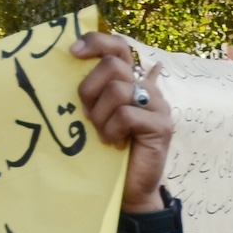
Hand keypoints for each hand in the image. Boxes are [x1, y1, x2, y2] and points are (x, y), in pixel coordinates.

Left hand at [74, 33, 173, 212]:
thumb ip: (93, 91)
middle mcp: (148, 88)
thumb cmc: (107, 152)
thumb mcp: (95, 115)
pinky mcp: (161, 126)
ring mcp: (158, 106)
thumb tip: (71, 62)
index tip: (73, 52)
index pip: (119, 47)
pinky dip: (112, 130)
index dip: (97, 42)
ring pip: (118, 90)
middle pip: (114, 65)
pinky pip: (126, 115)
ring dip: (100, 115)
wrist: (128, 190)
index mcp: (132, 81)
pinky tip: (114, 143)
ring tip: (102, 133)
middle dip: (90, 89)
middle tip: (86, 114)